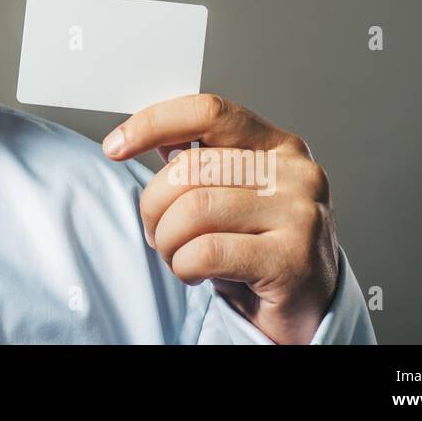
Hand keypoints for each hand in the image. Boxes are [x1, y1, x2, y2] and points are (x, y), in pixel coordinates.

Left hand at [102, 93, 339, 343]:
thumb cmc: (259, 249)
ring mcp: (300, 214)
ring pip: (194, 210)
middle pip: (191, 167)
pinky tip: (194, 272)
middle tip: (155, 231)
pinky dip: (184, 265)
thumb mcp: (232, 195)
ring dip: (167, 240)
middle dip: (154, 205)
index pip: (209, 112)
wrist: (306, 308)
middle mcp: (295, 173)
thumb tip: (149, 135)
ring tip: (175, 254)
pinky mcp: (293, 259)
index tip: (115, 146)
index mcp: (279, 146)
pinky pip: (208, 252)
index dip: (153, 123)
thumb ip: (201, 162)